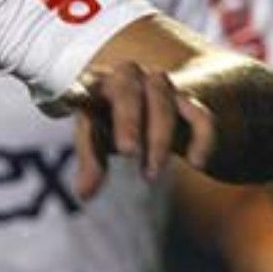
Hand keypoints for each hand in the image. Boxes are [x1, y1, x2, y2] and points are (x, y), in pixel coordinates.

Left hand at [66, 61, 214, 197]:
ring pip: (162, 100)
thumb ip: (91, 161)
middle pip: (126, 88)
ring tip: (149, 174)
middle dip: (127, 120)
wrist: (158, 101)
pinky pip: (200, 114)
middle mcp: (125, 76)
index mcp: (94, 83)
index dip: (78, 100)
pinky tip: (197, 164)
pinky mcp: (189, 98)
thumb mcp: (99, 139)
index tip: (71, 110)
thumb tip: (84, 195)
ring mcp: (158, 84)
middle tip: (127, 152)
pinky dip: (201, 138)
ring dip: (158, 137)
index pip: (82, 91)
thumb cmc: (114, 122)